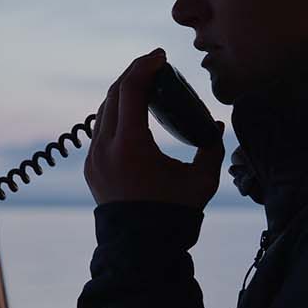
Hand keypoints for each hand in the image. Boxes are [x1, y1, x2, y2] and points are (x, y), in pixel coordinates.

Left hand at [85, 49, 225, 207]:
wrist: (140, 251)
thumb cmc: (175, 216)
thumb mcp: (201, 180)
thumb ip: (212, 148)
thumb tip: (216, 126)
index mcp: (130, 147)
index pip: (130, 90)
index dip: (145, 66)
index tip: (161, 56)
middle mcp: (105, 148)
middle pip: (113, 94)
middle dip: (134, 74)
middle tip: (156, 66)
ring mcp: (94, 158)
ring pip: (103, 111)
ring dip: (123, 93)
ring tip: (146, 87)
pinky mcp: (91, 168)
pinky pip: (101, 130)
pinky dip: (116, 114)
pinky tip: (134, 114)